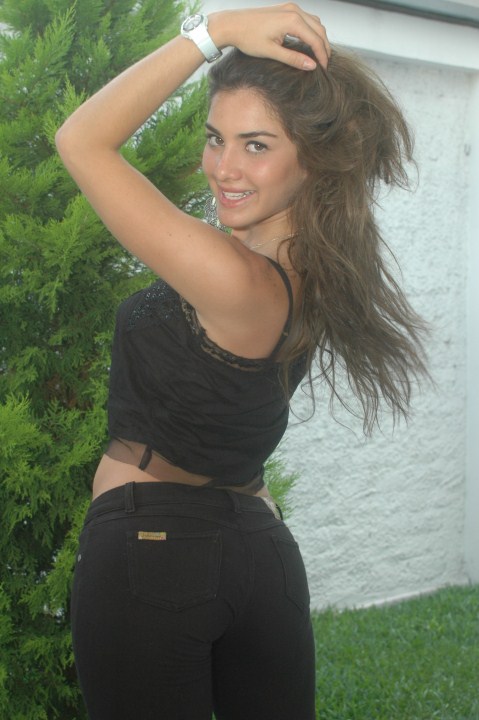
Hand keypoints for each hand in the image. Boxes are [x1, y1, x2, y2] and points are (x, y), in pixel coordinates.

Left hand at [209, 3, 330, 70]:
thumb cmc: (248, 37)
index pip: (315, 40)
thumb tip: (312, 66)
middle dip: (324, 47)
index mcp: (292, 21)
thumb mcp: (272, 52)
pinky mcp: (286, 9)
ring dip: (319, 38)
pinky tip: (309, 43)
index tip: (324, 69)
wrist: (232, 24)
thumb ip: (293, 59)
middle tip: (325, 64)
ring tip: (319, 54)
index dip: (322, 56)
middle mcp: (294, 11)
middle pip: (319, 30)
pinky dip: (311, 31)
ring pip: (315, 23)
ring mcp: (290, 8)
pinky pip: (306, 19)